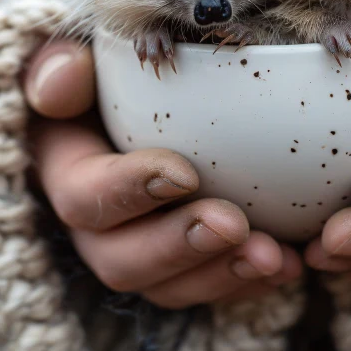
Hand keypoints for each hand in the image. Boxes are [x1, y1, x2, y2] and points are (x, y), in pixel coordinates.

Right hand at [25, 41, 301, 307]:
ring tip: (273, 257)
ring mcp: (140, 249)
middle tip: (234, 225)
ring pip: (170, 285)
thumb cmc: (106, 80)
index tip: (184, 173)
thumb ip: (59, 66)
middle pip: (123, 259)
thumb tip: (67, 75)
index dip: (129, 191)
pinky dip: (251, 280)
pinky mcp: (183, 261)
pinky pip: (209, 286)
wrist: (128, 105)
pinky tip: (291, 264)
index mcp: (68, 173)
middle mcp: (97, 226)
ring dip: (222, 274)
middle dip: (181, 247)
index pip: (83, 195)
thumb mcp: (73, 63)